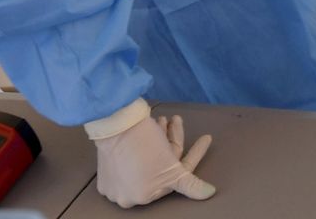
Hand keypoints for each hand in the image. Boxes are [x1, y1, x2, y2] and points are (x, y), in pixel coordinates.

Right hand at [89, 106, 215, 208]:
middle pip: (161, 165)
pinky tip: (152, 124)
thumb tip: (210, 193)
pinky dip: (143, 142)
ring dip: (159, 137)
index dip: (194, 154)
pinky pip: (130, 157)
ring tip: (163, 119)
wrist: (113, 126)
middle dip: (171, 141)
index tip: (206, 138)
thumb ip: (190, 185)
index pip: (177, 174)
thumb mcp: (172, 169)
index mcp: (144, 196)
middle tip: (175, 121)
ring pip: (146, 158)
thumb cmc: (144, 147)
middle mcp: (127, 193)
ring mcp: (114, 181)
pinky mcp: (105, 168)